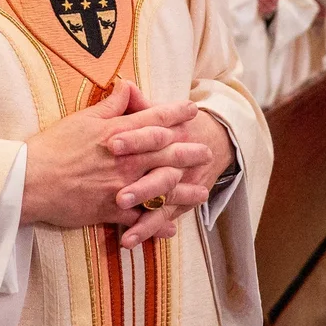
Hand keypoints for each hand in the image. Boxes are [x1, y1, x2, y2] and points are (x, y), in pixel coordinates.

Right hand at [21, 81, 211, 243]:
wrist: (30, 180)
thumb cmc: (52, 146)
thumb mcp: (82, 118)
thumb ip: (110, 106)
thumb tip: (127, 86)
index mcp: (118, 134)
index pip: (154, 120)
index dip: (175, 114)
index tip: (192, 110)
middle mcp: (125, 160)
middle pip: (166, 154)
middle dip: (189, 152)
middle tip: (206, 152)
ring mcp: (121, 186)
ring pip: (161, 189)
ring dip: (183, 192)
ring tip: (201, 192)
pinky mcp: (110, 210)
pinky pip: (140, 219)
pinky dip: (156, 224)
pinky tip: (170, 227)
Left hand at [118, 88, 233, 248]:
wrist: (214, 140)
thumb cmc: (172, 125)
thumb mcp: (158, 111)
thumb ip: (139, 104)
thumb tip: (123, 83)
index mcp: (170, 132)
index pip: (151, 133)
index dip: (133, 137)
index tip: (111, 142)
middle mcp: (178, 159)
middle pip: (161, 172)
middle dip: (141, 186)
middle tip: (118, 197)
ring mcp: (181, 183)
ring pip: (164, 200)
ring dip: (145, 216)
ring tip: (126, 232)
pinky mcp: (180, 203)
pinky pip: (164, 219)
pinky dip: (148, 230)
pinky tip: (130, 241)